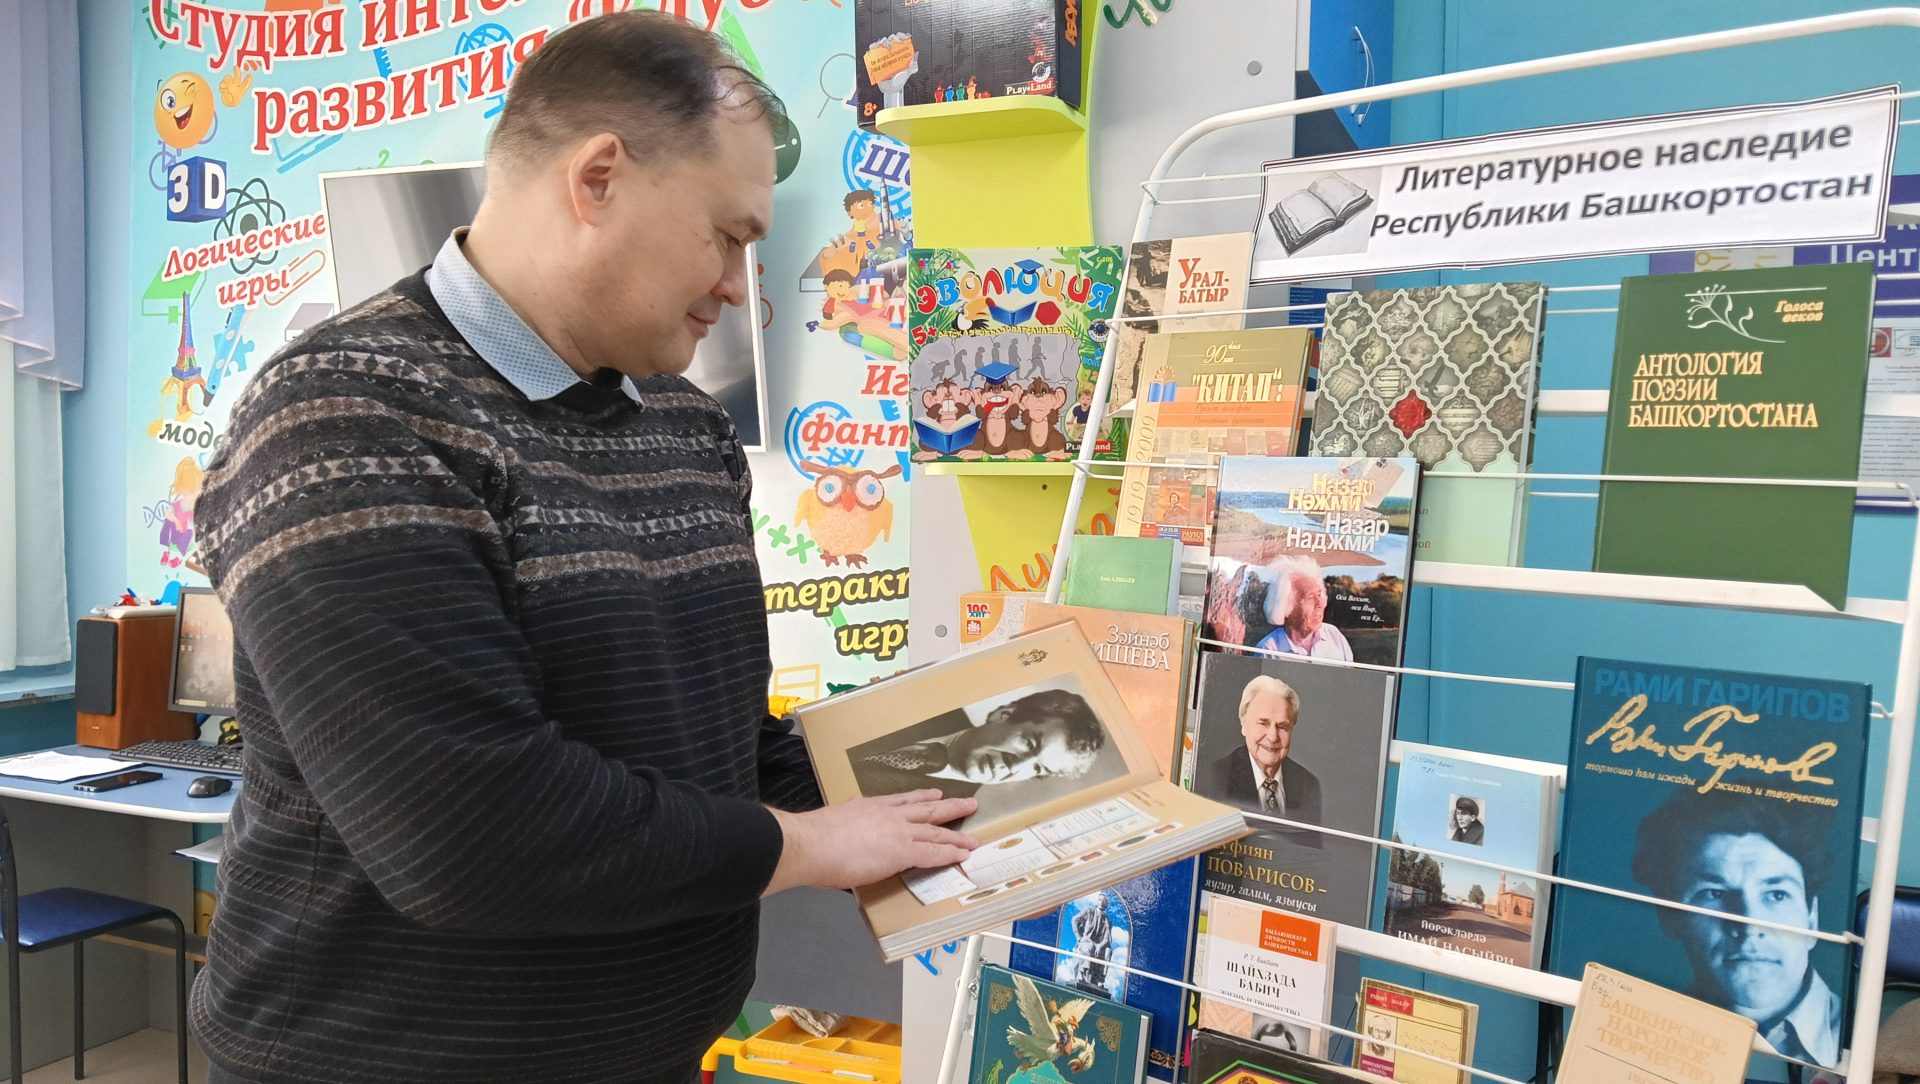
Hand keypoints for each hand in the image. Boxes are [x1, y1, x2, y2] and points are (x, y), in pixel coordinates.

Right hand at [764, 790, 978, 894]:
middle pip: (926, 809)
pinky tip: (963, 853)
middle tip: (968, 803)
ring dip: (957, 832)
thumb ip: (847, 831)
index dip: (921, 798)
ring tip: (973, 835)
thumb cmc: (813, 839)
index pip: (902, 801)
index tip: (933, 795)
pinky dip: (951, 852)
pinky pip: (934, 851)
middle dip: (949, 807)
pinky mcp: (903, 850)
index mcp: (869, 806)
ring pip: (936, 829)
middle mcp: (888, 814)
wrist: (810, 843)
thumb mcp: (834, 825)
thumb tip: (844, 843)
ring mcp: (898, 831)